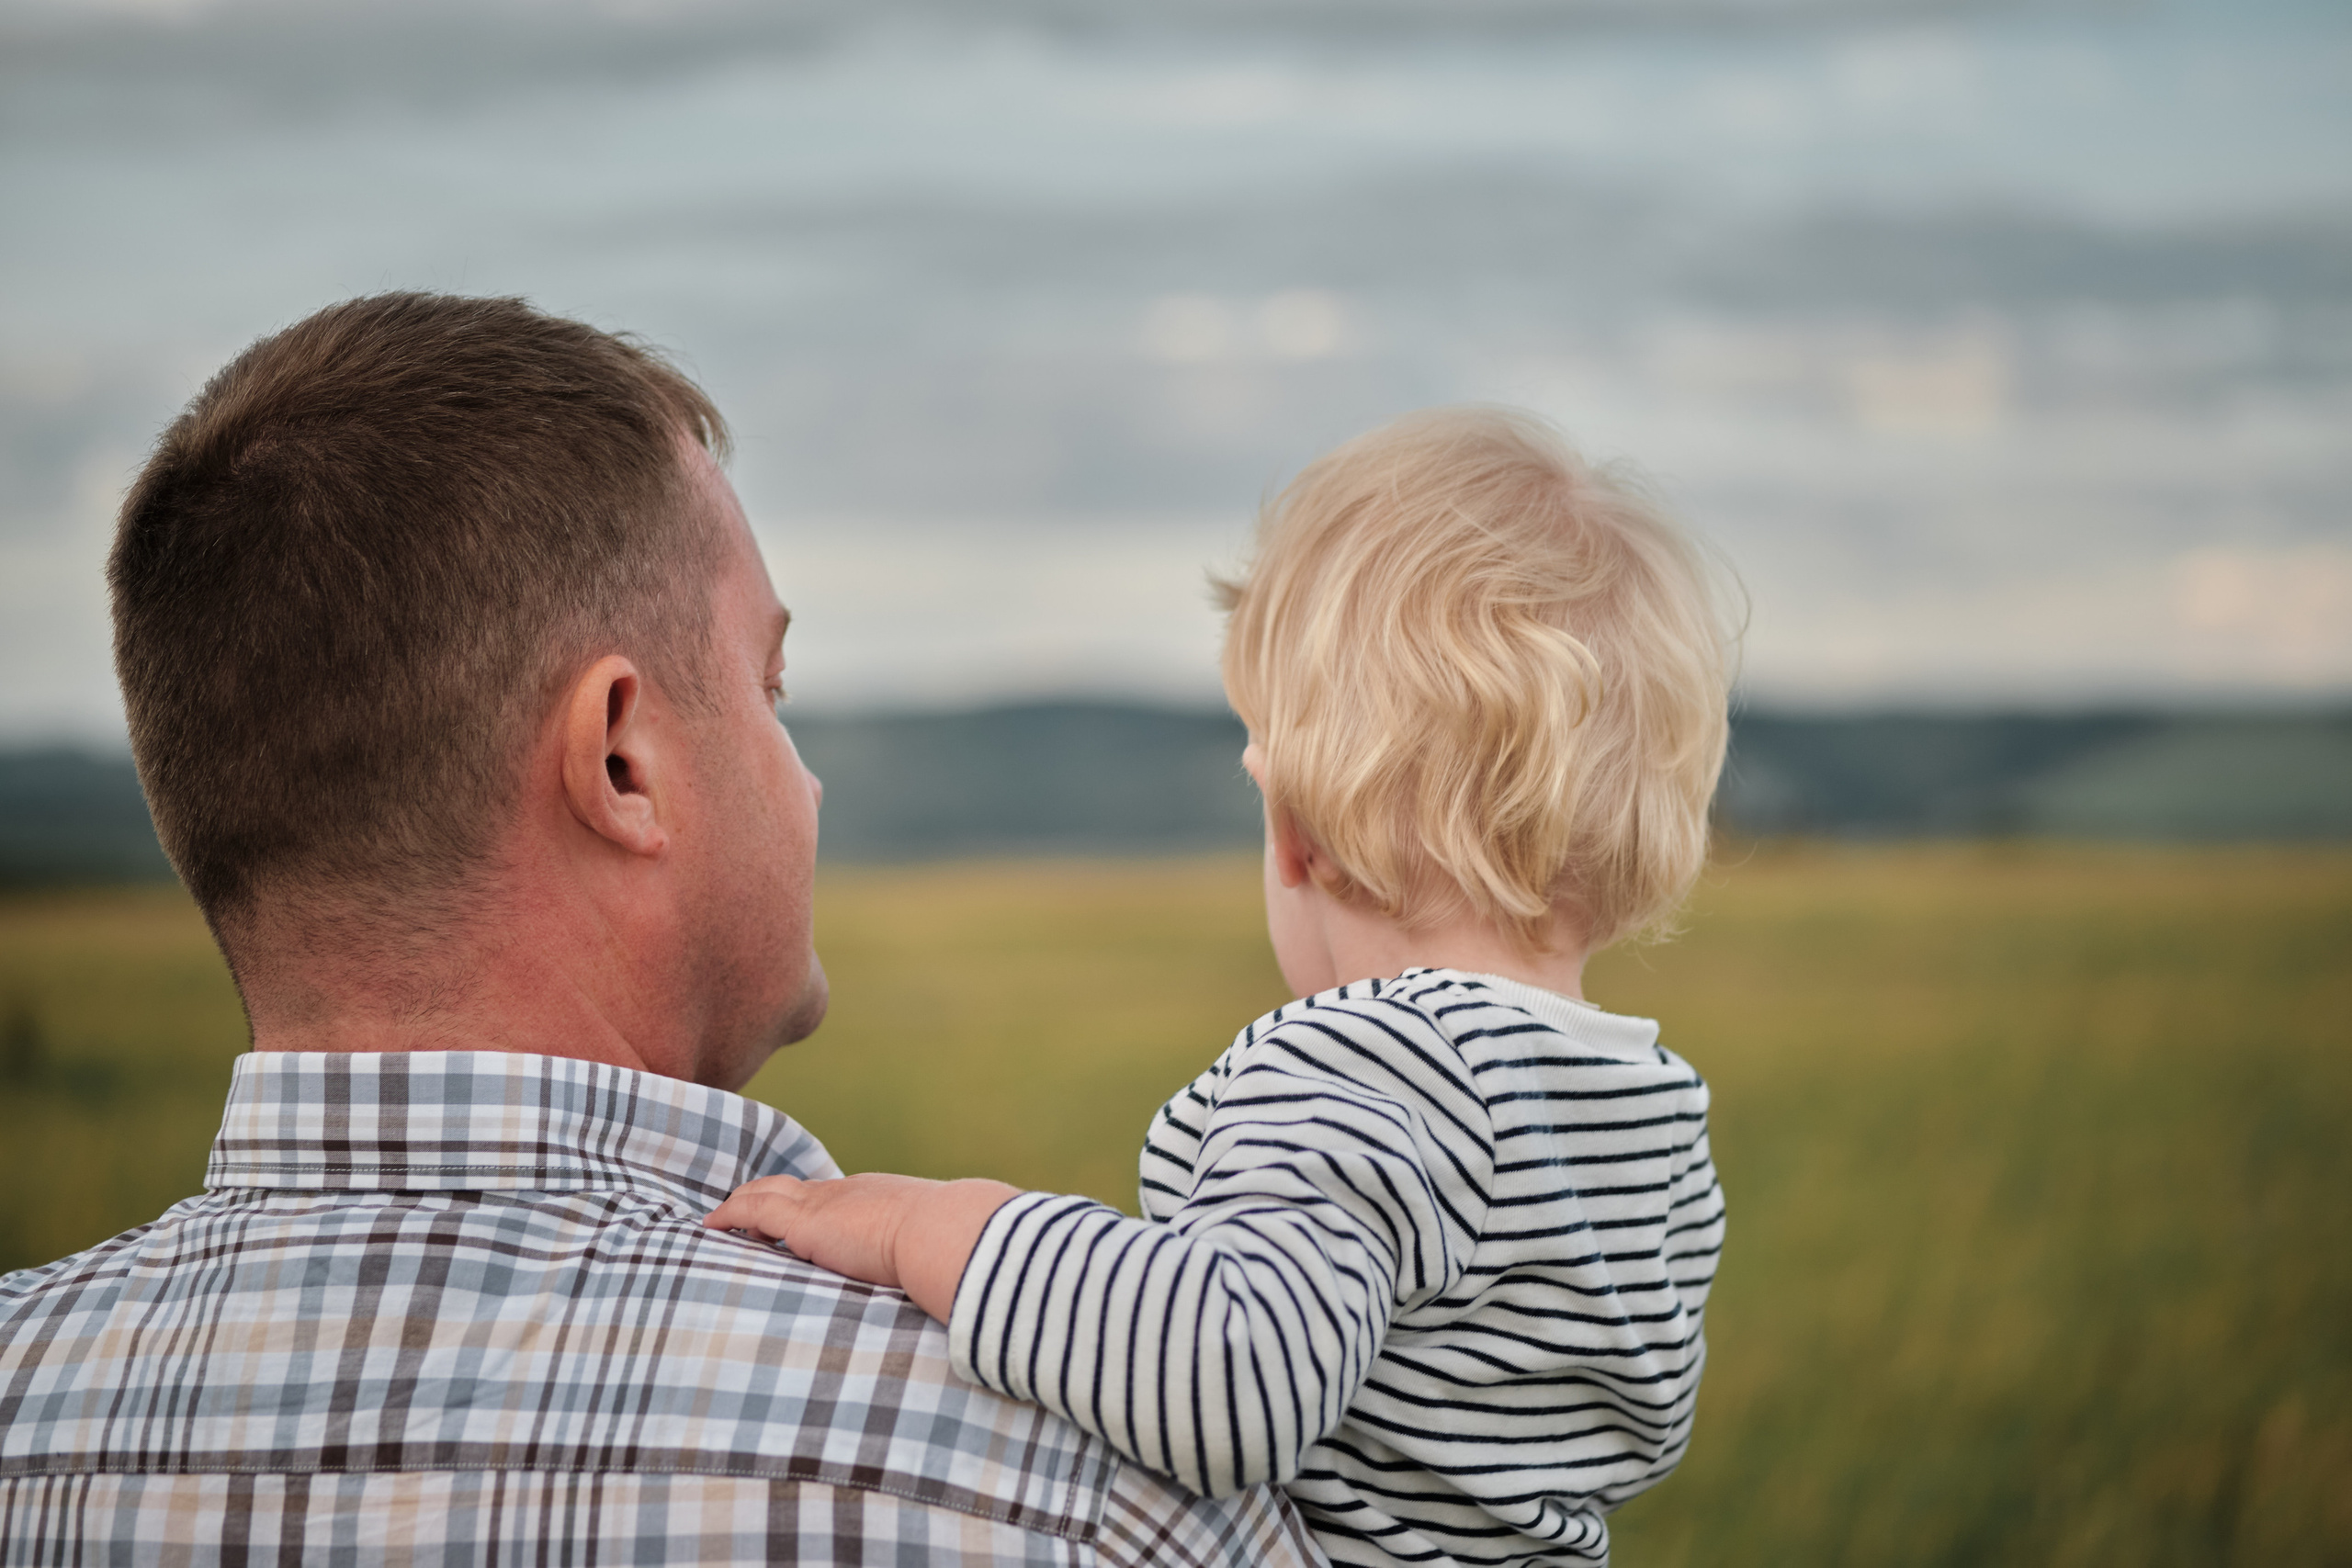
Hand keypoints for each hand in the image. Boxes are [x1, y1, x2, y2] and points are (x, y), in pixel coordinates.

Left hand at [704, 1172, 1021, 1322]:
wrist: (949, 1232)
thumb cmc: (953, 1250)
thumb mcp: (937, 1254)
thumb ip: (929, 1266)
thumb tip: (953, 1294)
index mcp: (879, 1200)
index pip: (833, 1199)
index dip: (808, 1208)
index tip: (795, 1224)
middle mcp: (848, 1193)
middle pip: (795, 1189)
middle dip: (767, 1200)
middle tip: (744, 1219)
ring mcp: (825, 1203)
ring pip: (768, 1193)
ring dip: (744, 1207)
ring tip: (721, 1224)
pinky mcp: (805, 1221)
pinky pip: (752, 1210)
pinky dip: (730, 1215)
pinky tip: (711, 1226)